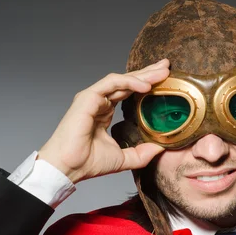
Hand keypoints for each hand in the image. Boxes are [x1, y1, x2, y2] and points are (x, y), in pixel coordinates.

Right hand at [38, 59, 169, 183]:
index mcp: (105, 112)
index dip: (146, 84)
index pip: (128, 92)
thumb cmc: (87, 162)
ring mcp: (93, 98)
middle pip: (127, 82)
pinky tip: (145, 85)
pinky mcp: (88, 97)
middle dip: (148, 73)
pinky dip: (129, 82)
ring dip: (142, 75)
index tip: (164, 80)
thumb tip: (161, 149)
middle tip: (166, 66)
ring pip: (121, 79)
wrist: (69, 167)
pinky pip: (112, 83)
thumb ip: (141, 153)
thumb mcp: (123, 157)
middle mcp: (99, 102)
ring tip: (161, 73)